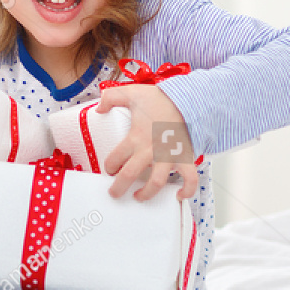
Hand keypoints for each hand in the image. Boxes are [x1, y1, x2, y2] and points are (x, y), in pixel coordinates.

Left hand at [96, 83, 198, 200]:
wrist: (190, 99)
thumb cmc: (162, 98)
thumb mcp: (131, 93)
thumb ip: (111, 97)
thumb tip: (98, 108)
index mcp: (136, 137)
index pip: (115, 158)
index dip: (108, 166)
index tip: (108, 169)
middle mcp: (151, 150)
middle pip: (130, 175)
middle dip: (118, 187)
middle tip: (114, 193)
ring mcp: (169, 156)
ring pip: (157, 183)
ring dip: (147, 194)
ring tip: (139, 197)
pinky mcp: (186, 157)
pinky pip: (190, 178)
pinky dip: (187, 190)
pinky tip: (179, 195)